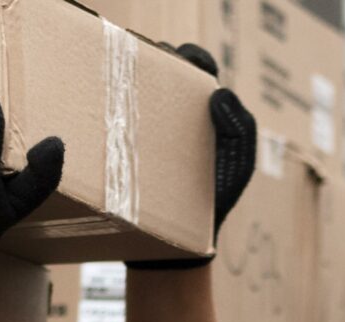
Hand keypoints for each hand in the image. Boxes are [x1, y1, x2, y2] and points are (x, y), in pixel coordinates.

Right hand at [128, 45, 256, 269]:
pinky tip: (104, 106)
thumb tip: (219, 93)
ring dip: (126, 78)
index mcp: (203, 107)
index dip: (189, 56)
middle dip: (151, 60)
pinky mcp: (125, 146)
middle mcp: (175, 111)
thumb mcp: (239, 164)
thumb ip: (240, 127)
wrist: (179, 242)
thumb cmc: (216, 199)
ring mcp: (148, 128)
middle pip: (162, 69)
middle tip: (139, 65)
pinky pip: (116, 119)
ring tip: (119, 79)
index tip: (178, 59)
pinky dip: (110, 108)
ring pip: (135, 89)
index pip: (197, 65)